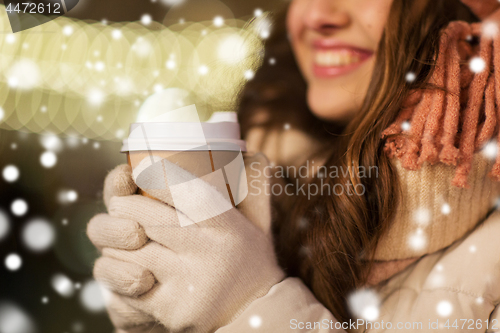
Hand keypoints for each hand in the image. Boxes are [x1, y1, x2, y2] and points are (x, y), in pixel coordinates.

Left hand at [88, 154, 283, 332]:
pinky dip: (117, 270)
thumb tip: (252, 151)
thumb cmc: (251, 261)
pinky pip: (129, 284)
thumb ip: (253, 189)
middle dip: (125, 207)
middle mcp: (209, 254)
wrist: (256, 314)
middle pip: (151, 220)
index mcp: (228, 229)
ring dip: (116, 239)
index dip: (158, 178)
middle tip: (118, 203)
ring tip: (117, 233)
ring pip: (133, 251)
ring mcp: (189, 283)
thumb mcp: (259, 225)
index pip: (188, 194)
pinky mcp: (172, 310)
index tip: (141, 167)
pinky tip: (119, 262)